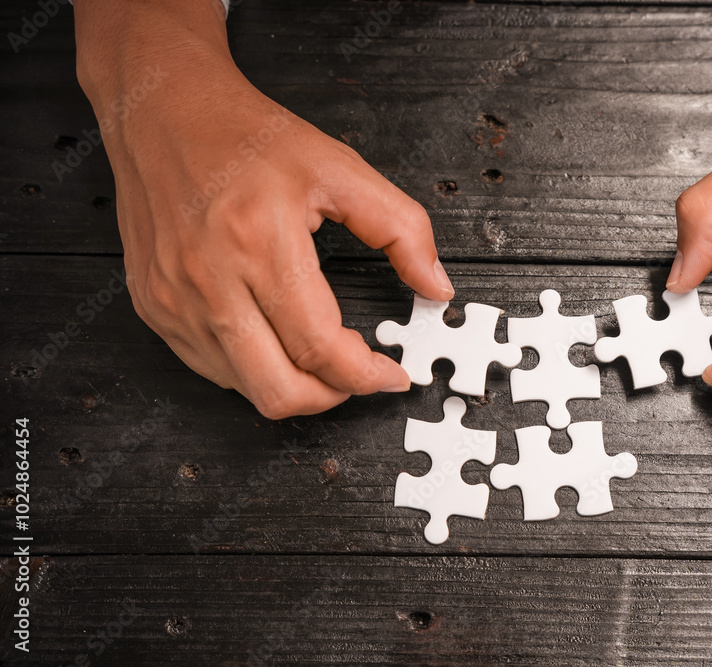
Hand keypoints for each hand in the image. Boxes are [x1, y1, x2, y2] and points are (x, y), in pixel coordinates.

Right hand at [75, 0, 453, 418]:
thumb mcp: (339, 168)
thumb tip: (435, 286)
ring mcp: (174, 300)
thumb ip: (400, 230)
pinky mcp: (153, 307)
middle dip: (332, 398)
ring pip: (244, 388)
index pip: (320, 347)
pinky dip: (253, 368)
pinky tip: (274, 338)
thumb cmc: (247, 137)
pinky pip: (211, 368)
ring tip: (319, 354)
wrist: (163, 110)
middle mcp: (209, 280)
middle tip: (357, 376)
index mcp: (259, 243)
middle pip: (279, 390)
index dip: (366, 376)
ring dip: (293, 384)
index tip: (390, 374)